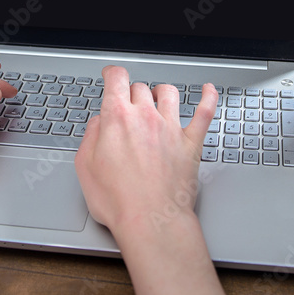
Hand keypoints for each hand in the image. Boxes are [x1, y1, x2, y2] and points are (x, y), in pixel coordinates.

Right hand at [74, 65, 216, 237]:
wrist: (151, 221)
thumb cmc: (119, 201)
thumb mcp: (85, 167)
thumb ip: (90, 137)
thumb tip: (98, 123)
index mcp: (117, 119)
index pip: (116, 79)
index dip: (112, 73)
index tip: (111, 75)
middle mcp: (145, 117)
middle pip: (140, 88)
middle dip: (132, 93)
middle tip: (128, 105)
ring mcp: (171, 128)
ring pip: (169, 93)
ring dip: (160, 92)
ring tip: (157, 98)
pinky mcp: (191, 143)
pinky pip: (205, 112)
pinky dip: (208, 97)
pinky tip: (208, 90)